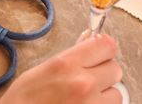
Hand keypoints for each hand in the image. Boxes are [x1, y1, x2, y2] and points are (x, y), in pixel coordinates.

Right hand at [0, 35, 122, 103]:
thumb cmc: (25, 98)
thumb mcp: (44, 68)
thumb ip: (70, 57)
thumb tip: (89, 44)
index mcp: (68, 64)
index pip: (106, 46)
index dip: (105, 47)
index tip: (101, 49)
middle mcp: (84, 84)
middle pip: (115, 69)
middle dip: (106, 70)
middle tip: (93, 74)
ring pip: (117, 94)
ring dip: (106, 94)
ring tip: (88, 96)